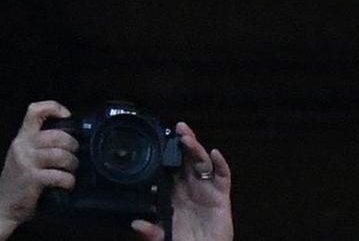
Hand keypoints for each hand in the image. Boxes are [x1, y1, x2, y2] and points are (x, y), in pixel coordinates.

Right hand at [0, 100, 77, 240]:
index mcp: (21, 138)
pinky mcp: (32, 178)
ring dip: (73, 165)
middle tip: (73, 157)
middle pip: (58, 135)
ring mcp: (26, 162)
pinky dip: (69, 181)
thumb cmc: (19, 182)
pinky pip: (60, 175)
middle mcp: (23, 146)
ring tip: (71, 171)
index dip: (54, 107)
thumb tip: (72, 137)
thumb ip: (40, 145)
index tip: (67, 117)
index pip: (34, 111)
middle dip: (73, 146)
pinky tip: (67, 185)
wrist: (1, 207)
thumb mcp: (24, 157)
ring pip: (62, 155)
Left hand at [131, 120, 231, 240]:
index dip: (167, 153)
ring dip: (197, 149)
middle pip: (188, 159)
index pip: (171, 167)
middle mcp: (191, 186)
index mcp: (175, 193)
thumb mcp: (162, 236)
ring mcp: (208, 189)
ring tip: (188, 138)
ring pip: (203, 163)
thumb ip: (150, 231)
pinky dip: (221, 164)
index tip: (159, 140)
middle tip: (178, 128)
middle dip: (184, 143)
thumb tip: (135, 222)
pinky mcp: (222, 195)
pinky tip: (215, 154)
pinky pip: (223, 176)